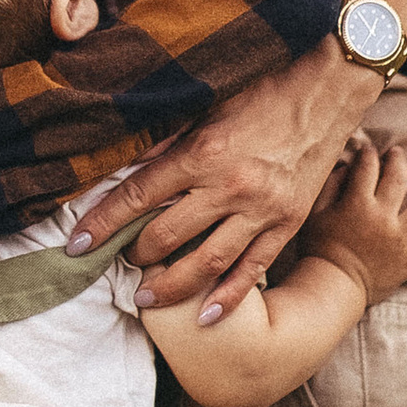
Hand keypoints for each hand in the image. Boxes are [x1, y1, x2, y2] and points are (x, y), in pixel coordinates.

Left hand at [70, 39, 379, 320]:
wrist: (329, 91)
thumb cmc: (264, 92)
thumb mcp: (208, 107)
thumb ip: (168, 144)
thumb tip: (129, 170)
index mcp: (204, 152)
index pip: (138, 195)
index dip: (103, 222)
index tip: (78, 245)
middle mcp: (231, 186)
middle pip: (168, 235)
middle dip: (135, 255)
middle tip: (118, 263)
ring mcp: (262, 210)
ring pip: (208, 262)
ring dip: (172, 287)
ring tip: (147, 300)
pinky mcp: (288, 223)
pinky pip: (254, 268)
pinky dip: (229, 296)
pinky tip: (207, 315)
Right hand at [301, 139, 406, 304]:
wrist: (333, 288)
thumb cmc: (319, 250)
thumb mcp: (315, 214)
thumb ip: (330, 186)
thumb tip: (347, 168)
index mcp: (357, 204)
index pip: (367, 168)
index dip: (369, 154)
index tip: (369, 150)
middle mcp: (383, 218)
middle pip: (398, 178)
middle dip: (397, 161)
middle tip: (396, 154)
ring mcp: (401, 239)